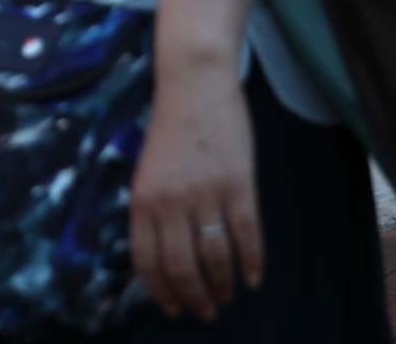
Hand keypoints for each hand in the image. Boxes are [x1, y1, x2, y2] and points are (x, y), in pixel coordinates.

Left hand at [130, 67, 262, 322]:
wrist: (194, 84)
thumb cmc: (171, 128)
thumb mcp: (147, 171)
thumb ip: (153, 211)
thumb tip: (164, 258)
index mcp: (142, 199)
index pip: (147, 261)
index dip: (161, 291)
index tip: (172, 308)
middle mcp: (170, 202)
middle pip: (182, 268)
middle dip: (194, 298)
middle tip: (205, 311)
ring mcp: (205, 195)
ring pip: (216, 259)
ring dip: (223, 286)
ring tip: (228, 296)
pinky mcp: (239, 186)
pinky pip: (247, 237)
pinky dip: (252, 264)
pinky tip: (253, 278)